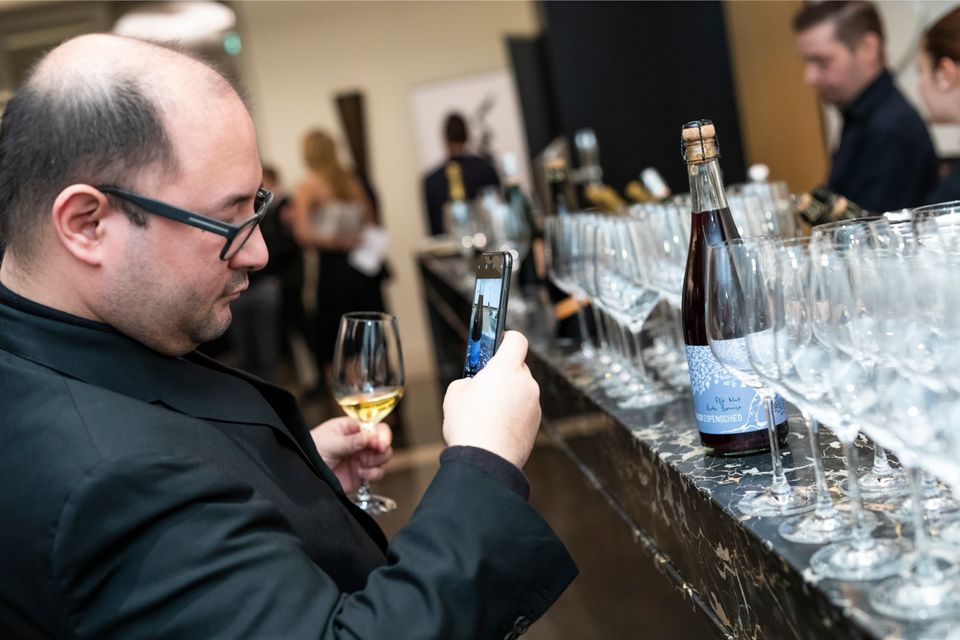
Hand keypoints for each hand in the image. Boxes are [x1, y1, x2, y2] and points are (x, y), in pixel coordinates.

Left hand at [310, 417, 391, 493]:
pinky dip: (372, 474)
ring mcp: (361, 459)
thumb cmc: (312, 450)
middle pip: (383, 443)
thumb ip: (351, 441)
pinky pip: (377, 473)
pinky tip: (360, 474)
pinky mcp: (361, 475)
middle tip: (378, 450)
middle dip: (383, 448)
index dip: (381, 434)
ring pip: (383, 458)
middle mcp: (360, 443)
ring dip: (377, 461)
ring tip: (362, 465)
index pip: (375, 427)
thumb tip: (370, 437)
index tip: (380, 442)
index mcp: (353, 429)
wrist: (304, 472)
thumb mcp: (331, 442)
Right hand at [441, 331, 540, 469]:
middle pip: (517, 366)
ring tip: (487, 412)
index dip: (506, 337)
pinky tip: (496, 426)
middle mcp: (525, 383)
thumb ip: (469, 380)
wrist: (485, 462)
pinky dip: (513, 412)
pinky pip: (524, 408)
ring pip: (521, 389)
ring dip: (508, 394)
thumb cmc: (469, 426)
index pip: (516, 339)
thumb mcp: (455, 394)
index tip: (498, 341)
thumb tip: (475, 384)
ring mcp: (533, 403)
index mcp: (506, 369)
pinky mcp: (535, 422)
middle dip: (503, 372)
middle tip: (485, 384)